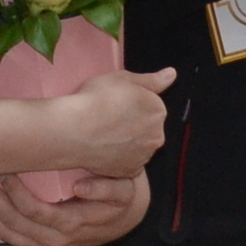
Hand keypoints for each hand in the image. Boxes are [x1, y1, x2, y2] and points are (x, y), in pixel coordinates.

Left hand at [0, 169, 148, 245]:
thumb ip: (105, 187)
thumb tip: (80, 186)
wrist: (128, 218)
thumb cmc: (122, 197)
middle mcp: (56, 241)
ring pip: (10, 238)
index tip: (2, 168)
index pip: (33, 208)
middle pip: (15, 221)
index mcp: (71, 223)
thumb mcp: (124, 188)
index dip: (14, 190)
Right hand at [46, 66, 176, 177]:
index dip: (132, 104)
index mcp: (158, 110)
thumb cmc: (97, 99)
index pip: (151, 106)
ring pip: (139, 147)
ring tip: (104, 135)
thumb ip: (152, 80)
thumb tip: (172, 74)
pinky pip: (128, 163)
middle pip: (147, 128)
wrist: (73, 130)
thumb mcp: (123, 78)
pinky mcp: (130, 172)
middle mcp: (157, 136)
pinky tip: (104, 149)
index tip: (116, 104)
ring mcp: (144, 156)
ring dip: (128, 142)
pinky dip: (119, 157)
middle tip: (109, 120)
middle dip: (134, 125)